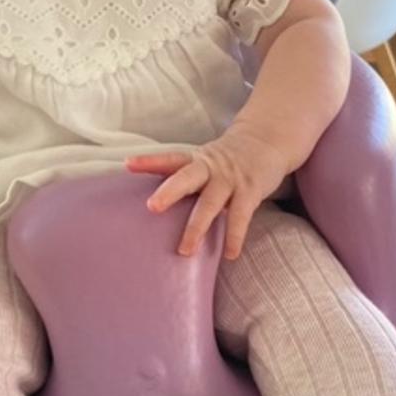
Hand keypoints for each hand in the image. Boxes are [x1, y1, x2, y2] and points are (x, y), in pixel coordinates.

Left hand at [125, 124, 289, 259]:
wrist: (267, 141)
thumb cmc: (229, 160)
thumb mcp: (205, 162)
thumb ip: (185, 178)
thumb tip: (155, 206)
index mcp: (196, 160)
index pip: (170, 159)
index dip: (149, 161)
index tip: (128, 164)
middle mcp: (210, 168)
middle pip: (186, 178)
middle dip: (169, 192)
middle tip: (152, 207)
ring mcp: (230, 179)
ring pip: (210, 203)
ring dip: (197, 227)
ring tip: (186, 251)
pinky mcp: (250, 191)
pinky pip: (241, 216)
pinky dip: (234, 236)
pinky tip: (229, 254)